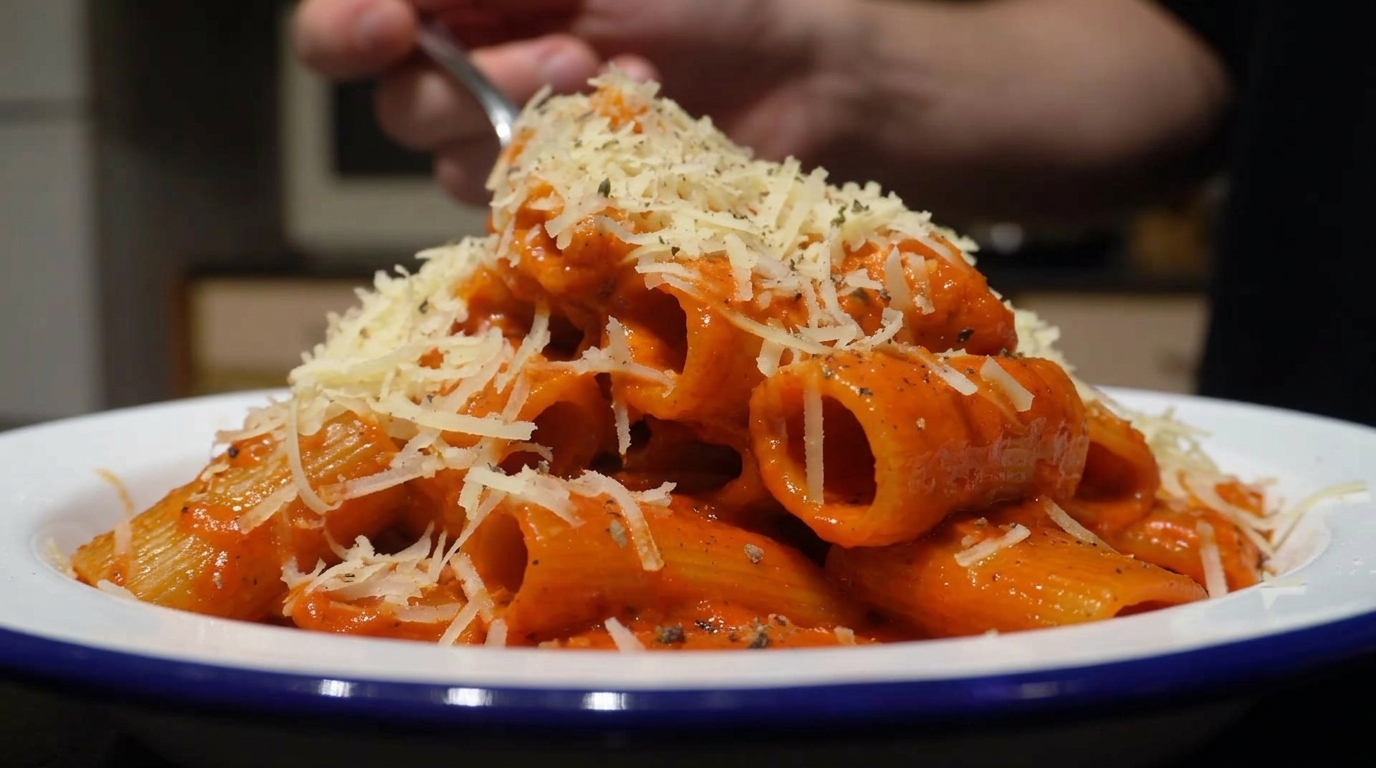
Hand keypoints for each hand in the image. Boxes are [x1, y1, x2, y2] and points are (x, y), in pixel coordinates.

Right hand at [292, 0, 868, 202]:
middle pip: (395, 103)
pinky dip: (577, 170)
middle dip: (477, 83)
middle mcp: (470, 65)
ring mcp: (512, 138)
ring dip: (538, 123)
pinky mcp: (556, 200)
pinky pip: (521, 208)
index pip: (345, 24)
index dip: (343, 30)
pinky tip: (642, 123)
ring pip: (455, 163)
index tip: (387, 28)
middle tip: (574, 53)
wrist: (798, 70)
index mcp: (465, 0)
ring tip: (631, 80)